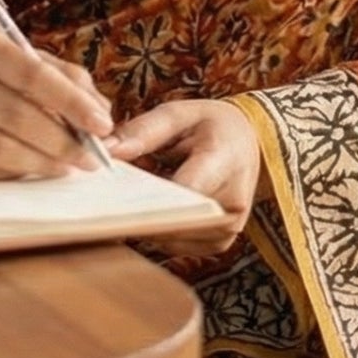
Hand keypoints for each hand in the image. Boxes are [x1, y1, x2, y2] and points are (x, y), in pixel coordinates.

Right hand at [0, 22, 113, 179]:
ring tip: (67, 167)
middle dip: (62, 141)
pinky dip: (12, 171)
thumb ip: (61, 75)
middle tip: (91, 158)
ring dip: (40, 162)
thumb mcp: (13, 55)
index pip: (31, 74)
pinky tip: (32, 169)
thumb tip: (100, 112)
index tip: (102, 125)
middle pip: (16, 115)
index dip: (71, 102)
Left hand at [108, 98, 262, 251]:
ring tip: (133, 199)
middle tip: (108, 199)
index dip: (145, 196)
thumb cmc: (212, 126)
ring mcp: (228, 227)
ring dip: (146, 222)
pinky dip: (158, 230)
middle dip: (137, 212)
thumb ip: (143, 130)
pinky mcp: (219, 242)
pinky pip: (177, 244)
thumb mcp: (179, 114)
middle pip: (175, 220)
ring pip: (171, 238)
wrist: (249, 144)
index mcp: (224, 160)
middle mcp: (231, 201)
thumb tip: (109, 150)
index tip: (111, 194)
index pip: (183, 190)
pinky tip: (150, 210)